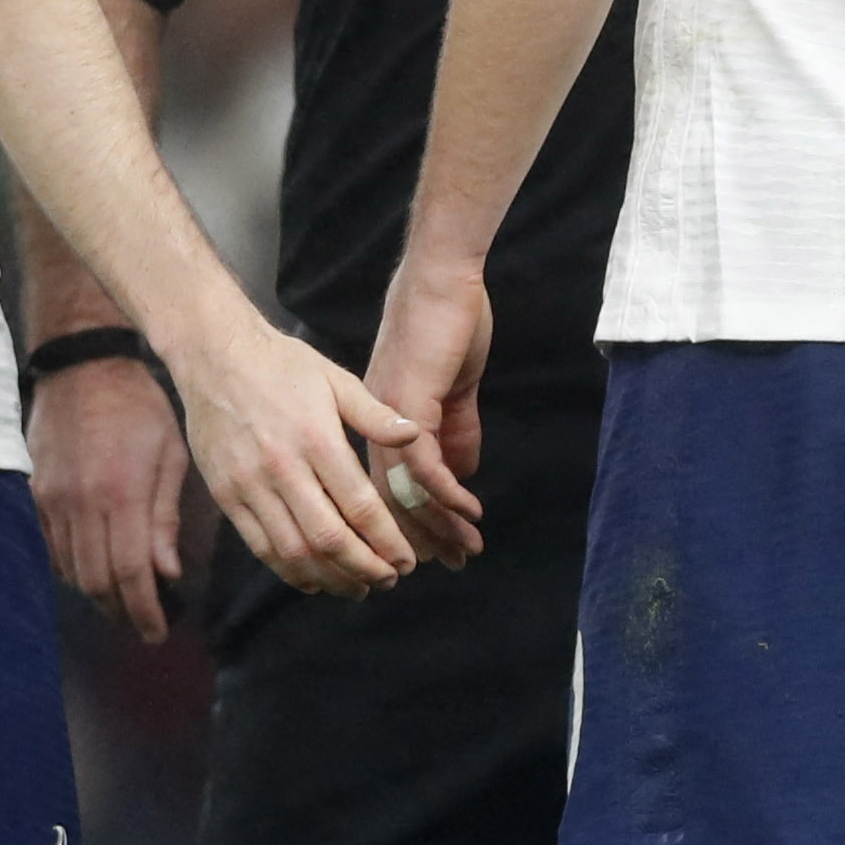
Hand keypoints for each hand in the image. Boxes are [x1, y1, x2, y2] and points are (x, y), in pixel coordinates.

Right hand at [27, 355, 192, 643]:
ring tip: (123, 602)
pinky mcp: (35, 494)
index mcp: (120, 493)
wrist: (82, 365)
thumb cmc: (139, 406)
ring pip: (71, 570)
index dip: (143, 610)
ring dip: (98, 595)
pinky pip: (50, 549)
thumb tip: (167, 573)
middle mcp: (81, 503)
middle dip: (120, 611)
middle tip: (142, 625)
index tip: (157, 632)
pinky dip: (72, 570)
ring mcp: (52, 500)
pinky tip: (93, 571)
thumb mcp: (170, 455)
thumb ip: (165, 517)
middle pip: (95, 582)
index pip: (129, 572)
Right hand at [168, 312, 448, 596]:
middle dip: (365, 568)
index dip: (387, 542)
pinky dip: (289, 571)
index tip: (407, 561)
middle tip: (389, 580)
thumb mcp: (336, 378)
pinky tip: (313, 580)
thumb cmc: (282, 365)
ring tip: (357, 588)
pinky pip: (260, 546)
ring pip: (293, 551)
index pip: (359, 507)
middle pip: (329, 538)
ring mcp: (249, 485)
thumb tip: (414, 436)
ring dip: (330, 579)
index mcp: (316, 439)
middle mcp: (282, 468)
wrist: (213, 355)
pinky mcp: (225, 495)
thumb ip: (375, 414)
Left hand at [361, 259, 496, 565]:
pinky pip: (425, 464)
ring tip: (468, 548)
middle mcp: (374, 426)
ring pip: (407, 488)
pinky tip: (470, 511)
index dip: (413, 520)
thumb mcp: (453, 387)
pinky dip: (448, 493)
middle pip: (392, 497)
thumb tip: (460, 474)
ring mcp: (389, 418)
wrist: (440, 280)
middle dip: (424, 535)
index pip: (388, 485)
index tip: (437, 550)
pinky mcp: (411, 406)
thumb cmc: (446, 324)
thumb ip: (456, 430)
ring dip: (439, 523)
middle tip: (453, 563)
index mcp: (377, 422)